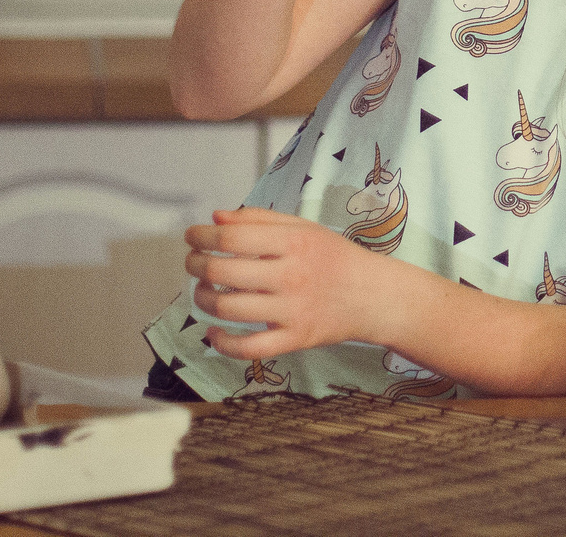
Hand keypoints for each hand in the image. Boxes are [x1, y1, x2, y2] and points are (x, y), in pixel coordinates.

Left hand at [185, 207, 386, 359]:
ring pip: (229, 309)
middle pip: (224, 272)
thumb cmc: (334, 257)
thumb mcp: (304, 228)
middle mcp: (292, 275)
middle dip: (196, 265)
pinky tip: (214, 332)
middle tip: (192, 262)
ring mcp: (292, 310)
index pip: (233, 237)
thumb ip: (260, 219)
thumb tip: (216, 217)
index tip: (192, 236)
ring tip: (202, 291)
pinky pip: (249, 348)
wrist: (372, 296)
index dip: (202, 236)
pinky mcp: (295, 339)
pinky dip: (223, 343)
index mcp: (294, 242)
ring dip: (202, 299)